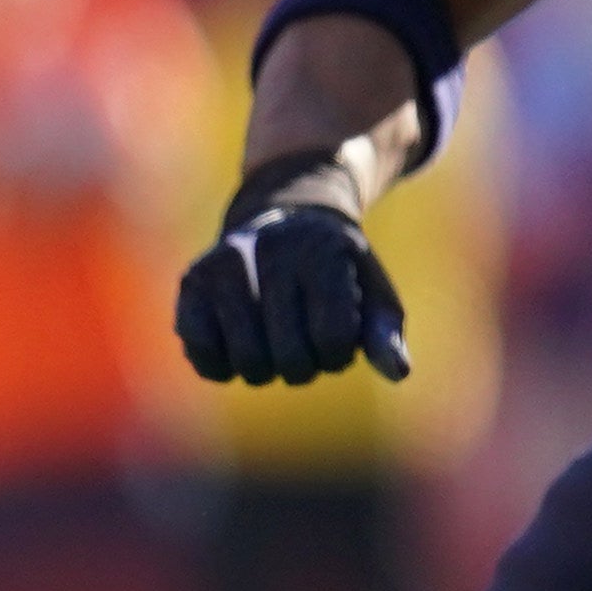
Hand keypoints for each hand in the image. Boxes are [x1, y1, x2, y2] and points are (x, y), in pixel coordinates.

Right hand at [174, 161, 408, 386]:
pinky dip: (221, 367)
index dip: (339, 355)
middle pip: (289, 355)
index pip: (333, 337)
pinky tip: (239, 350)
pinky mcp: (192, 280)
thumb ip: (386, 332)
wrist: (285, 217)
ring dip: (267, 371)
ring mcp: (225, 264)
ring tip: (277, 347)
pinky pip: (201, 351)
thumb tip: (399, 373)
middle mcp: (270, 251)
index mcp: (323, 250)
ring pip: (246, 359)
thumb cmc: (338, 268)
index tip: (339, 339)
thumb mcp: (374, 290)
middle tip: (307, 348)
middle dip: (305, 367)